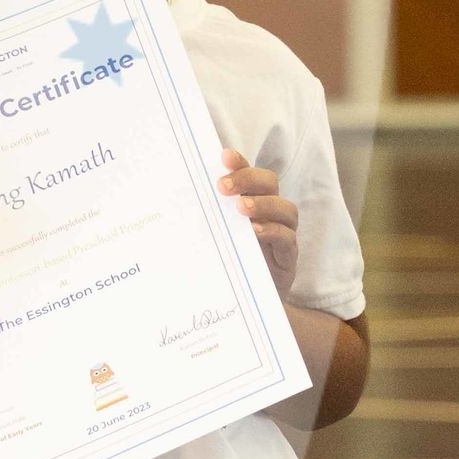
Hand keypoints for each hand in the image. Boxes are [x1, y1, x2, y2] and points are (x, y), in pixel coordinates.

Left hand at [219, 148, 298, 299]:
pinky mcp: (288, 257)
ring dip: (263, 204)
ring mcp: (282, 234)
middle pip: (270, 183)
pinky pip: (288, 238)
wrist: (245, 301)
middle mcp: (270, 213)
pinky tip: (255, 231)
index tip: (223, 156)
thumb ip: (204, 219)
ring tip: (242, 207)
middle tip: (223, 186)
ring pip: (285, 209)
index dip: (240, 163)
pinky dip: (273, 231)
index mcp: (251, 202)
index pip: (249, 174)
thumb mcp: (212, 238)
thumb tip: (171, 199)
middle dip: (248, 179)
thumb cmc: (227, 265)